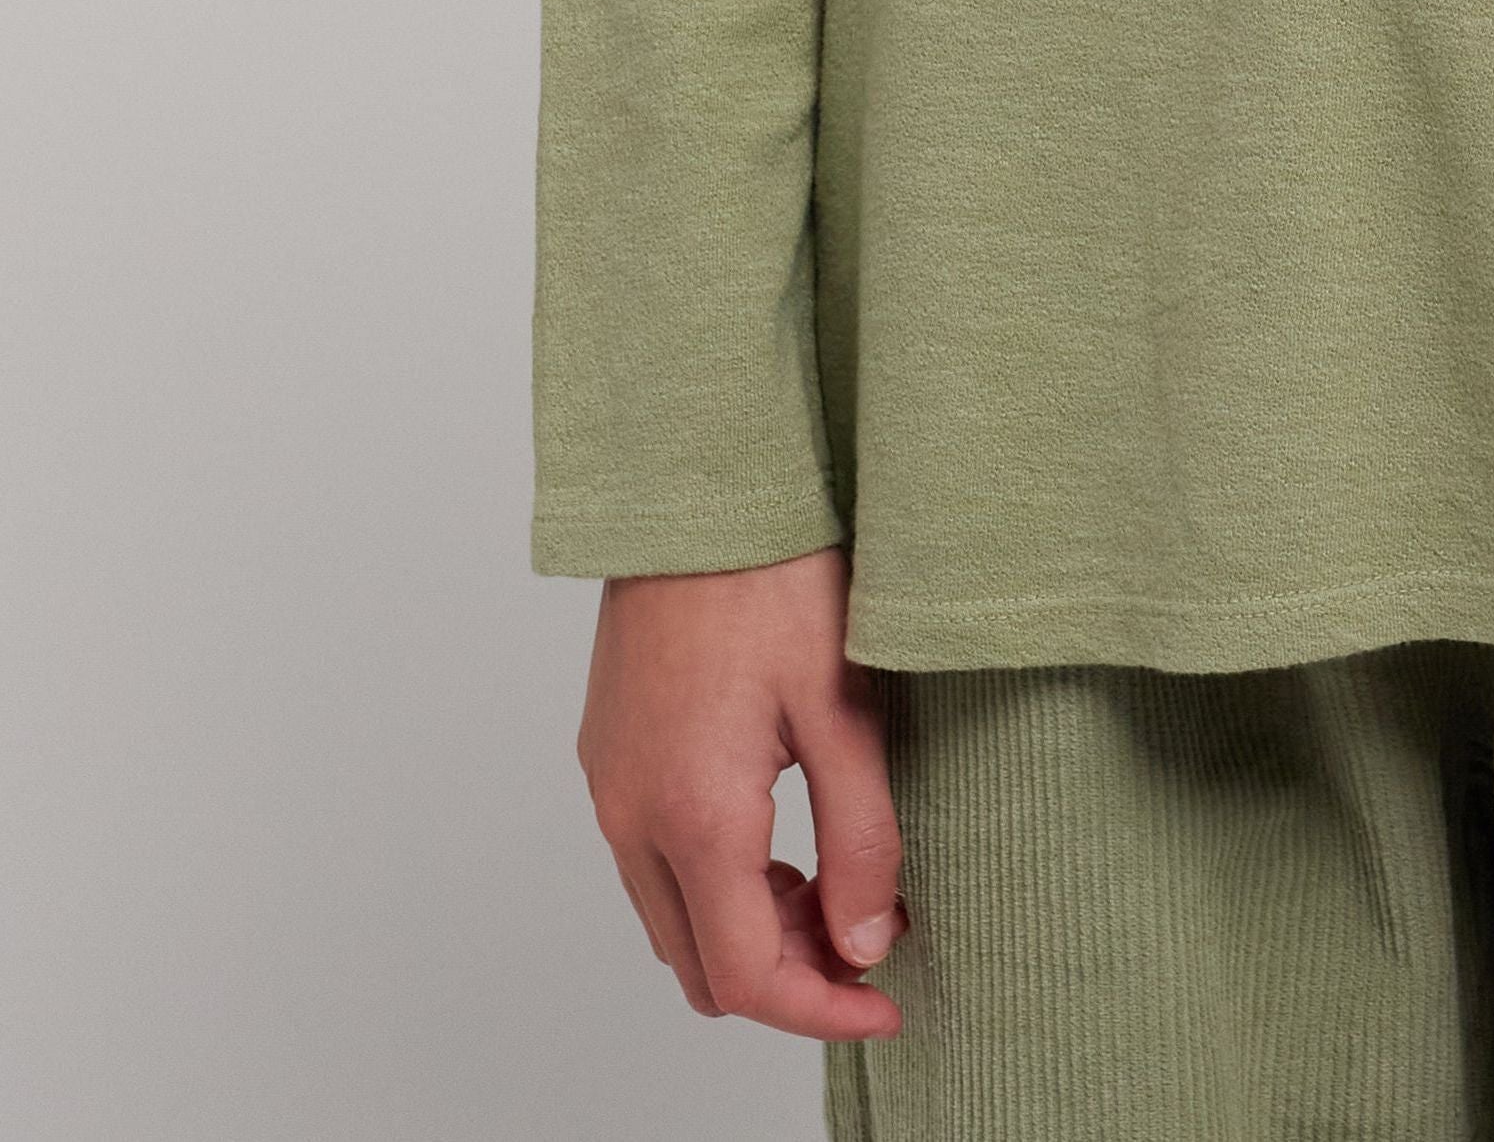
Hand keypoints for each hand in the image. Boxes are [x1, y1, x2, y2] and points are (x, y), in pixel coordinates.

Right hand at [577, 549, 903, 1042]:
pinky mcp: (606, 753)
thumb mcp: (847, 706)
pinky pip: (650, 862)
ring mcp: (608, 786)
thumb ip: (862, 837)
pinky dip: (712, 882)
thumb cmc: (776, 576)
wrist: (697, 484)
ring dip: (747, 931)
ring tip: (830, 881)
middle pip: (701, 967)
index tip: (887, 1001)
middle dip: (787, 976)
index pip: (749, 977)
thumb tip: (868, 941)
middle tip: (867, 937)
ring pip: (671, 921)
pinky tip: (775, 834)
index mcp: (694, 814)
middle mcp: (632, 815)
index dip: (824, 1010)